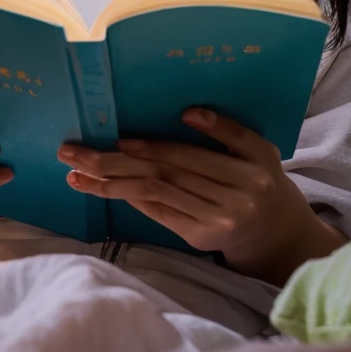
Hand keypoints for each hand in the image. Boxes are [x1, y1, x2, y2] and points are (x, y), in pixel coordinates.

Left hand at [56, 108, 345, 283]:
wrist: (277, 234)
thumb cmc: (261, 180)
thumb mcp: (258, 149)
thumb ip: (228, 131)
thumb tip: (188, 113)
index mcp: (249, 167)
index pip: (191, 157)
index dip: (155, 148)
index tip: (119, 140)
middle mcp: (233, 197)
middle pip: (164, 176)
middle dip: (114, 163)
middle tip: (73, 152)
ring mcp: (214, 221)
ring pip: (154, 196)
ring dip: (109, 184)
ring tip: (76, 172)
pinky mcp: (199, 238)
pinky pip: (157, 213)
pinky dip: (127, 199)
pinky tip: (99, 187)